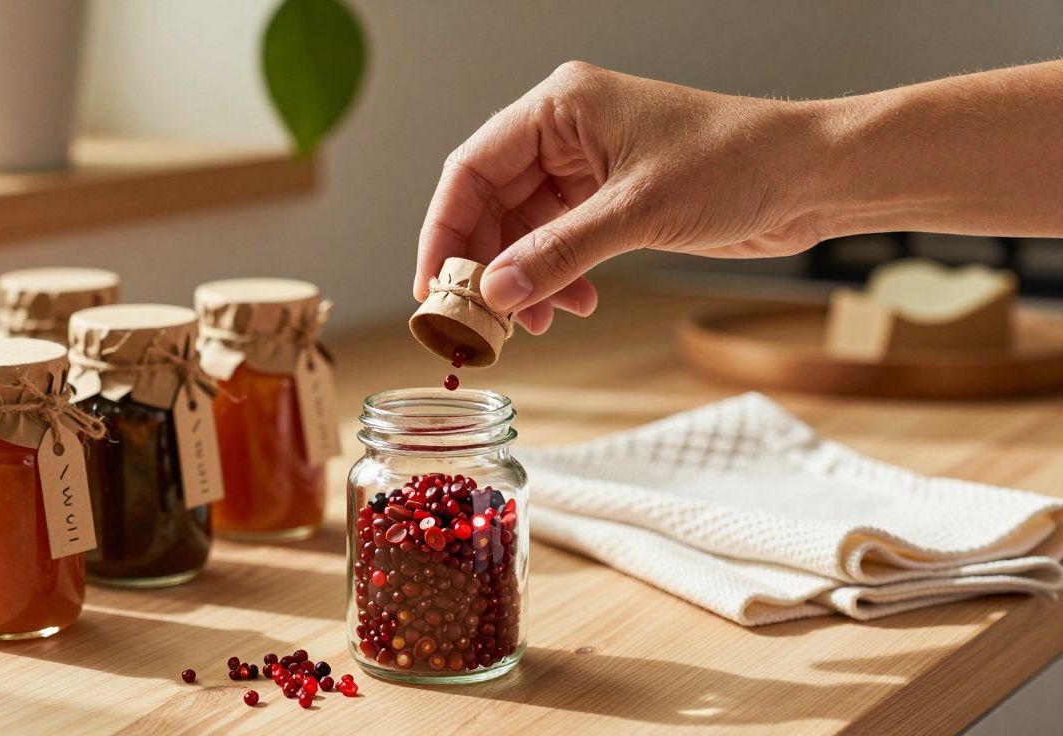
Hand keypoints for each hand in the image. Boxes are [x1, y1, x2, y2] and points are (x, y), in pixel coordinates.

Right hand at [414, 61, 827, 333]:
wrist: (809, 177)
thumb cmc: (735, 164)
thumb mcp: (637, 212)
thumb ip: (560, 253)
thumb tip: (495, 293)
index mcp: (561, 107)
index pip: (472, 168)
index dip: (445, 230)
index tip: (433, 287)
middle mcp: (565, 132)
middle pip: (492, 202)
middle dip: (487, 264)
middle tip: (483, 320)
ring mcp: (587, 165)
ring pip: (524, 229)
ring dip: (525, 279)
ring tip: (538, 322)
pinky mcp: (609, 197)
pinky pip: (559, 241)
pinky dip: (558, 277)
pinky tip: (575, 304)